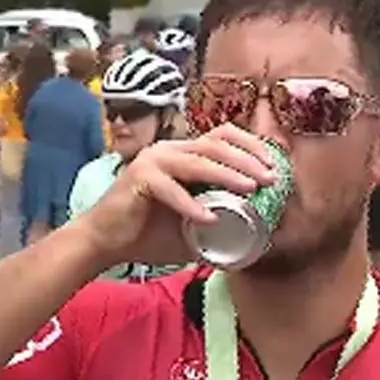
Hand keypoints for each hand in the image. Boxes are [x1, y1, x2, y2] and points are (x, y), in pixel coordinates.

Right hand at [74, 123, 276, 265]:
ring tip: (250, 189)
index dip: (251, 146)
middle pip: (216, 143)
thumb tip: (256, 234)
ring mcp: (152, 161)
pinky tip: (208, 218)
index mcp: (183, 154)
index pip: (222, 136)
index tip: (274, 166)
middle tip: (269, 178)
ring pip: (197, 160)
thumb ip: (218, 220)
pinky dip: (191, 205)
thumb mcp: (192, 226)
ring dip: (227, 174)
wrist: (104, 243)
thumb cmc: (148, 234)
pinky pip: (171, 189)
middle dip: (247, 159)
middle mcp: (169, 150)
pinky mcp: (138, 178)